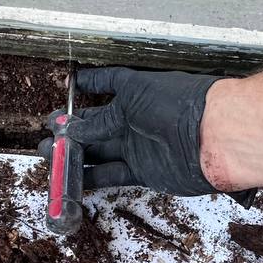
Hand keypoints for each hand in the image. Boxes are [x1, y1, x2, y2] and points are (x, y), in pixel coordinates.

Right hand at [38, 67, 227, 194]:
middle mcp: (136, 120)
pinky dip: (92, 178)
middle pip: (97, 125)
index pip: (108, 84)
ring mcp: (139, 146)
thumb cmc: (179, 104)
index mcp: (135, 94)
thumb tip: (75, 127)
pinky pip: (112, 175)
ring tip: (50, 155)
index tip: (71, 85)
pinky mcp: (145, 172)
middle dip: (72, 129)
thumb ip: (102, 118)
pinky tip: (73, 178)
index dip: (90, 84)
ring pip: (99, 152)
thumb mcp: (133, 100)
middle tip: (49, 133)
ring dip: (75, 155)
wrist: (213, 137)